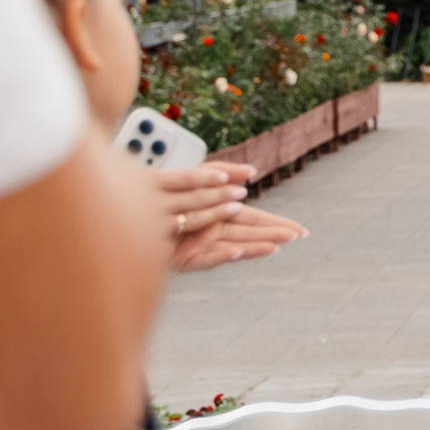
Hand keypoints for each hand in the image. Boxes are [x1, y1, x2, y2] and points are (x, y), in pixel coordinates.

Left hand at [152, 164, 309, 271]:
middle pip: (250, 234)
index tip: (299, 230)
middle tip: (295, 237)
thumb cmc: (163, 194)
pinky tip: (237, 250)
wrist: (129, 210)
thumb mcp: (196, 176)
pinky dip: (223, 255)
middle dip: (273, 235)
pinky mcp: (185, 258)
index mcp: (221, 214)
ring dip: (255, 246)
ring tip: (275, 246)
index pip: (256, 219)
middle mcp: (215, 231)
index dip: (278, 224)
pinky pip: (207, 258)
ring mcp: (202, 246)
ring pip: (235, 246)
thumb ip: (222, 171)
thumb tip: (253, 172)